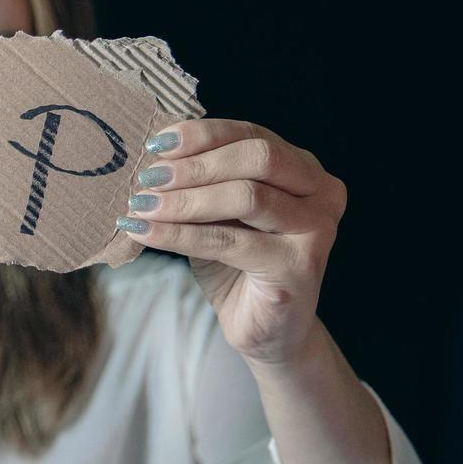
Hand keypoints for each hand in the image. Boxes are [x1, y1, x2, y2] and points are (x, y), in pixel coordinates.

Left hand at [115, 118, 346, 364]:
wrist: (266, 329)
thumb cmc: (237, 264)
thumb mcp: (217, 213)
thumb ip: (202, 182)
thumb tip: (152, 157)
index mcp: (304, 168)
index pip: (252, 134)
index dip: (202, 135)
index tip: (155, 144)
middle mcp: (321, 192)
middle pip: (256, 158)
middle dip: (195, 165)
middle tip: (147, 178)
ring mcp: (317, 229)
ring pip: (245, 197)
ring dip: (184, 199)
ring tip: (141, 205)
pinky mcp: (299, 266)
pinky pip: (229, 241)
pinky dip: (180, 234)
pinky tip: (145, 232)